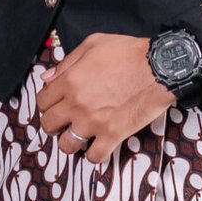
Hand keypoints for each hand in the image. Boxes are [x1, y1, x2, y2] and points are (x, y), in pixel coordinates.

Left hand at [37, 33, 174, 162]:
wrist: (159, 67)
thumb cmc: (129, 53)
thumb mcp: (93, 44)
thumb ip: (67, 62)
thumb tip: (46, 78)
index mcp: (70, 81)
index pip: (42, 101)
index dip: (46, 104)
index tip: (54, 105)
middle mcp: (77, 104)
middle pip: (49, 125)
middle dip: (53, 125)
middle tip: (63, 122)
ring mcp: (93, 122)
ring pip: (67, 145)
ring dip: (70, 142)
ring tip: (79, 136)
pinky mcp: (113, 134)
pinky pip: (94, 156)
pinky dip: (94, 154)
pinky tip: (98, 146)